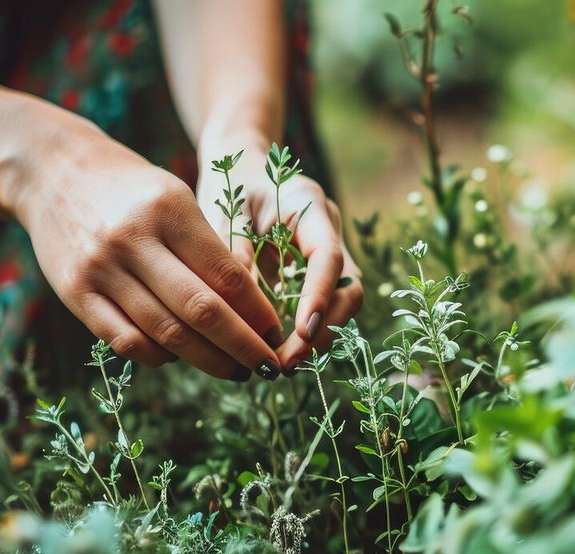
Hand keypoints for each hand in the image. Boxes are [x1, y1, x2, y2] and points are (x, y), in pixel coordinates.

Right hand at [12, 119, 283, 380]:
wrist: (53, 171)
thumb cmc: (132, 188)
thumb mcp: (176, 198)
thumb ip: (208, 249)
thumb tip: (250, 312)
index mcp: (169, 210)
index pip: (227, 275)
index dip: (258, 313)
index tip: (277, 333)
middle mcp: (134, 240)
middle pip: (202, 311)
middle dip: (242, 346)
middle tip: (267, 367)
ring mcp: (101, 269)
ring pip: (167, 334)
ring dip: (208, 361)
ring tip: (235, 371)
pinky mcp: (75, 293)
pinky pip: (127, 341)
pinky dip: (161, 357)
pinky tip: (183, 358)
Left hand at [196, 139, 363, 370]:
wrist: (242, 168)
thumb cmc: (230, 184)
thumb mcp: (225, 210)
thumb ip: (234, 251)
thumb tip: (238, 306)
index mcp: (310, 205)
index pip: (329, 256)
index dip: (320, 296)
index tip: (302, 331)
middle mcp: (330, 231)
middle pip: (349, 287)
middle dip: (324, 329)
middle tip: (287, 361)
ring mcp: (329, 253)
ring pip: (342, 302)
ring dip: (318, 337)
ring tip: (281, 363)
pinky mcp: (319, 273)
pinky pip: (324, 306)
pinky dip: (307, 332)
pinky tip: (279, 352)